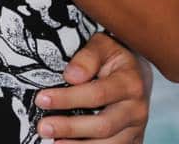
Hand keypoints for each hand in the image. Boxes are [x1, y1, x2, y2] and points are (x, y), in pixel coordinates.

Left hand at [35, 31, 150, 142]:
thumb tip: (72, 76)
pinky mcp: (133, 139)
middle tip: (42, 127)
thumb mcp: (102, 45)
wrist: (137, 70)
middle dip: (70, 128)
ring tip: (53, 143)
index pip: (96, 94)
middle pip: (103, 125)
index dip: (67, 99)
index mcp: (130, 83)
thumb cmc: (113, 55)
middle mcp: (137, 109)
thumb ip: (88, 57)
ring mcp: (136, 127)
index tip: (41, 99)